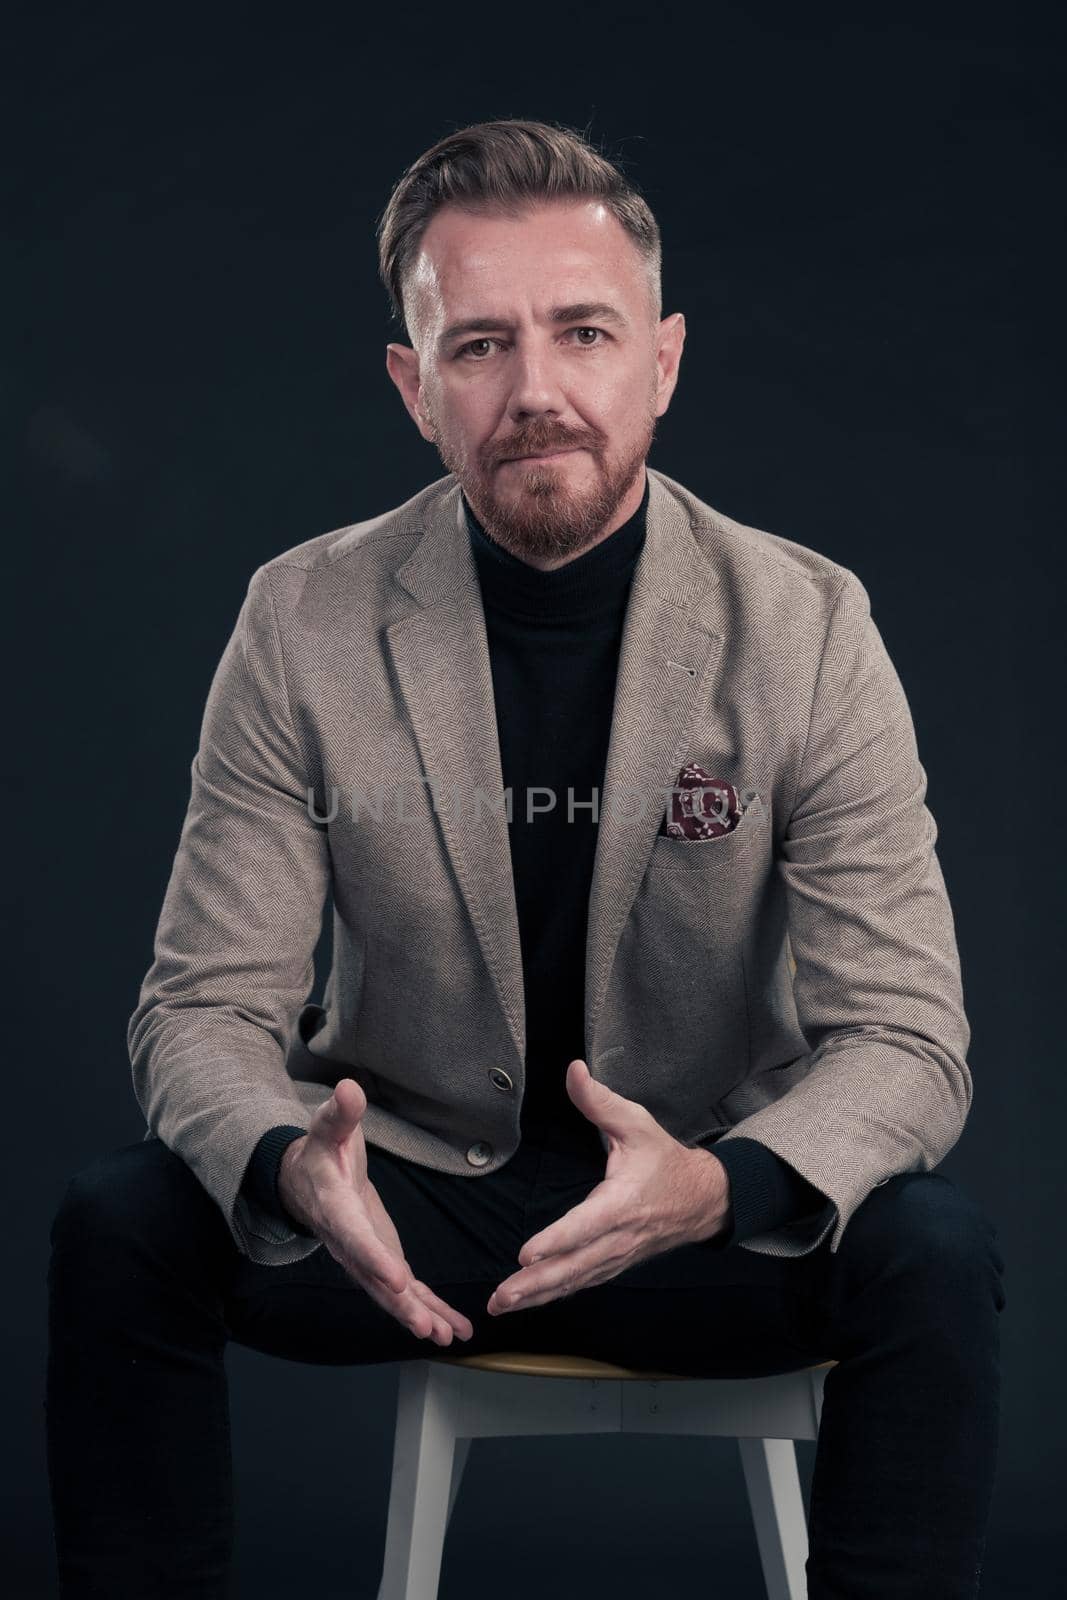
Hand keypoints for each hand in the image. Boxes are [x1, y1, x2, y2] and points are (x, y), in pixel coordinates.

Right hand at [278, 1078, 472, 1345]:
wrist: (304, 1181)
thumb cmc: (322, 1152)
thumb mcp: (328, 1129)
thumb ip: (339, 1113)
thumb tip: (349, 1089)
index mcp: (337, 1210)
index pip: (356, 1239)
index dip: (376, 1261)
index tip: (398, 1281)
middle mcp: (349, 1244)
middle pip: (374, 1280)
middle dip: (401, 1305)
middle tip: (427, 1328)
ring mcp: (366, 1258)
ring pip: (390, 1295)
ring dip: (418, 1316)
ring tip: (447, 1336)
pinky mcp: (382, 1261)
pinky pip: (404, 1292)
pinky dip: (429, 1311)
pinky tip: (454, 1329)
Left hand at [487, 1060, 729, 1315]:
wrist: (704, 1199)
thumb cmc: (665, 1159)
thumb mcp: (637, 1123)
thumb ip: (600, 1101)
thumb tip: (573, 1070)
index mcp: (623, 1203)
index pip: (585, 1226)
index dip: (556, 1242)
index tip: (526, 1255)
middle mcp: (619, 1237)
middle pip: (574, 1266)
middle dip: (536, 1284)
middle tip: (501, 1295)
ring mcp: (617, 1256)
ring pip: (575, 1281)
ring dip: (537, 1296)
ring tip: (501, 1304)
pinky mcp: (614, 1263)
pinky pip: (582, 1283)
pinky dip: (553, 1296)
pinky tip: (527, 1301)